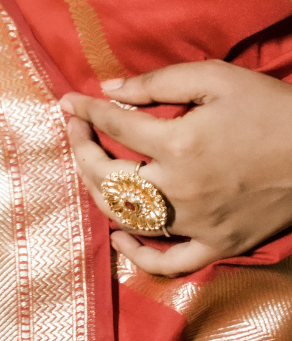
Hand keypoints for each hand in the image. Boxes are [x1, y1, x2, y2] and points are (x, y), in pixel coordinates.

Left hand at [62, 61, 291, 275]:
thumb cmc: (272, 108)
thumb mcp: (216, 78)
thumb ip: (157, 82)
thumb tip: (108, 88)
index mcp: (178, 142)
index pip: (113, 126)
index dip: (86, 112)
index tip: (69, 102)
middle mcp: (180, 188)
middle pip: (106, 177)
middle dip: (81, 151)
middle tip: (76, 131)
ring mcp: (198, 223)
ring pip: (127, 218)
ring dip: (98, 194)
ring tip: (91, 170)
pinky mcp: (218, 245)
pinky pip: (168, 262)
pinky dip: (138, 255)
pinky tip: (120, 237)